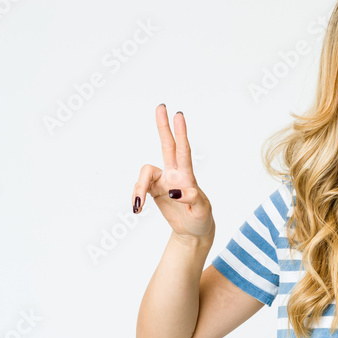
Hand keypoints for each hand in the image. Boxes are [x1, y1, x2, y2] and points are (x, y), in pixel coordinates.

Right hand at [131, 104, 213, 241]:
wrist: (193, 232)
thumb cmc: (201, 219)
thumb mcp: (202, 211)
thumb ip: (192, 199)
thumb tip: (176, 191)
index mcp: (187, 176)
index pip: (183, 150)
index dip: (181, 133)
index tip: (179, 116)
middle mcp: (175, 174)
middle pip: (167, 145)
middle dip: (164, 127)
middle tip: (162, 106)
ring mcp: (164, 181)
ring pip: (144, 174)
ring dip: (138, 188)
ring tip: (137, 206)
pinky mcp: (154, 190)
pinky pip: (139, 188)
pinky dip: (136, 197)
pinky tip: (137, 209)